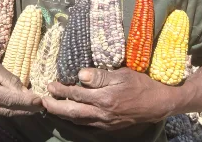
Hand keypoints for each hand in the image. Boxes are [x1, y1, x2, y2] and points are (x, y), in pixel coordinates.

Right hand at [0, 53, 43, 117]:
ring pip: (6, 113)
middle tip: (42, 105)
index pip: (10, 100)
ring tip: (35, 105)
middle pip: (10, 110)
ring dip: (21, 110)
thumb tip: (27, 93)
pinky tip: (21, 105)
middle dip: (27, 108)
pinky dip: (12, 109)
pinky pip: (0, 113)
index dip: (27, 102)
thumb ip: (12, 81)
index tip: (40, 101)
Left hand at [42, 67, 185, 129]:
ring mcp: (105, 122)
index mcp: (104, 98)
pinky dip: (75, 120)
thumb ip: (100, 76)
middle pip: (72, 111)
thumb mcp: (123, 74)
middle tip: (43, 100)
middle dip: (55, 106)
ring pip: (78, 120)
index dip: (61, 90)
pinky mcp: (109, 127)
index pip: (76, 93)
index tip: (50, 84)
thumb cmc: (142, 84)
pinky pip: (87, 125)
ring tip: (51, 107)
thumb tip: (79, 74)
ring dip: (63, 114)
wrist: (159, 104)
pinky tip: (70, 115)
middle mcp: (102, 113)